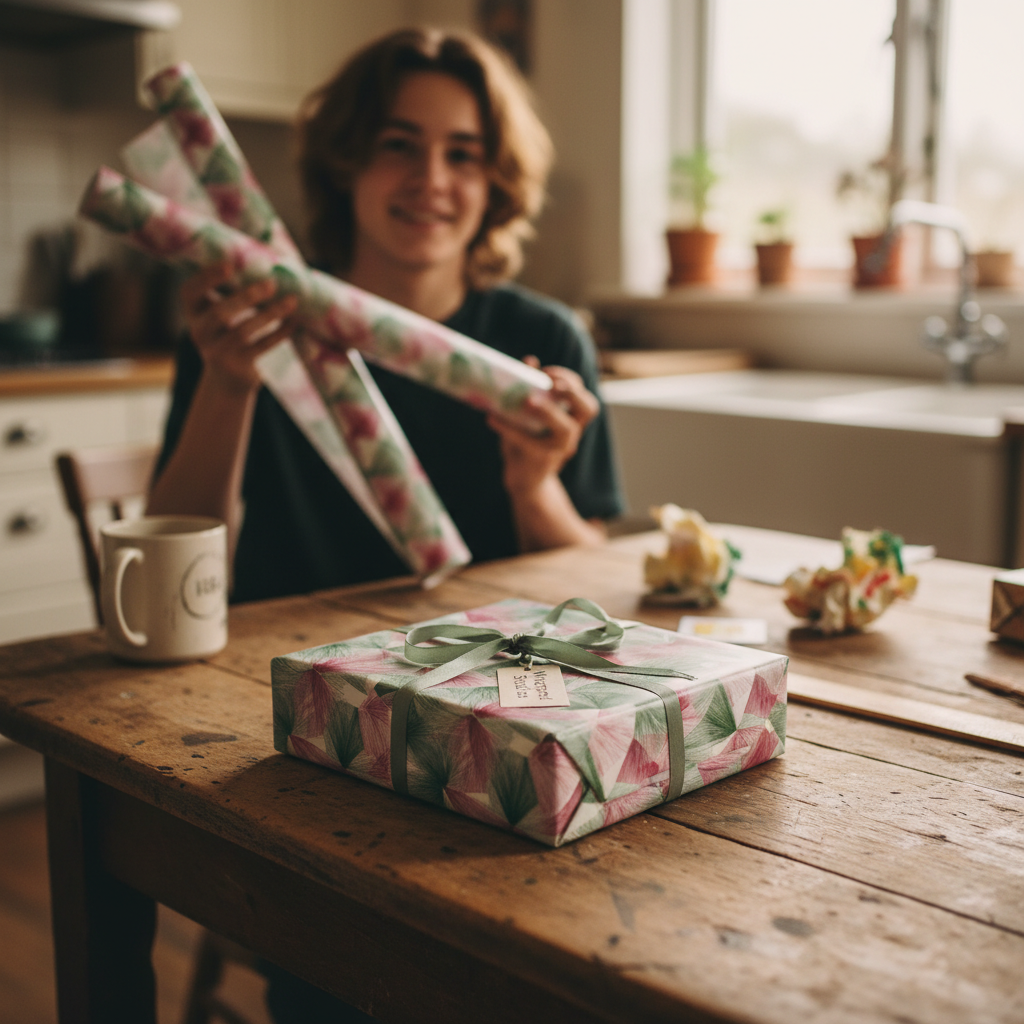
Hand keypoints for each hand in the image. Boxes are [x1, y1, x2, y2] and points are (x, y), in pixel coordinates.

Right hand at [181, 262, 297, 392]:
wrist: (226, 381)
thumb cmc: (226, 335)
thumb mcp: (218, 315)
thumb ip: (229, 293)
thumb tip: (266, 260)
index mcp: (193, 314)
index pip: (189, 292)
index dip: (207, 277)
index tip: (230, 264)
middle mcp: (200, 333)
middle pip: (219, 313)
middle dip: (246, 297)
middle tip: (271, 283)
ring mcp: (218, 353)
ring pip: (243, 332)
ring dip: (269, 314)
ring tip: (291, 301)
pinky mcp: (238, 368)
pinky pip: (261, 348)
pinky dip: (279, 333)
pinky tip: (294, 321)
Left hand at [486, 357, 599, 497]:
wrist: (524, 480)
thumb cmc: (527, 443)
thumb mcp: (529, 416)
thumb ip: (531, 390)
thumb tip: (529, 361)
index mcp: (572, 420)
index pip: (584, 396)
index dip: (570, 380)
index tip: (547, 372)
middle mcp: (572, 434)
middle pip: (588, 409)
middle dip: (571, 391)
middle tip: (550, 383)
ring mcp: (559, 449)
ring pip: (566, 429)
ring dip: (548, 411)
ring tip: (527, 401)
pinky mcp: (540, 459)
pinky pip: (528, 441)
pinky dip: (508, 428)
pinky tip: (491, 418)